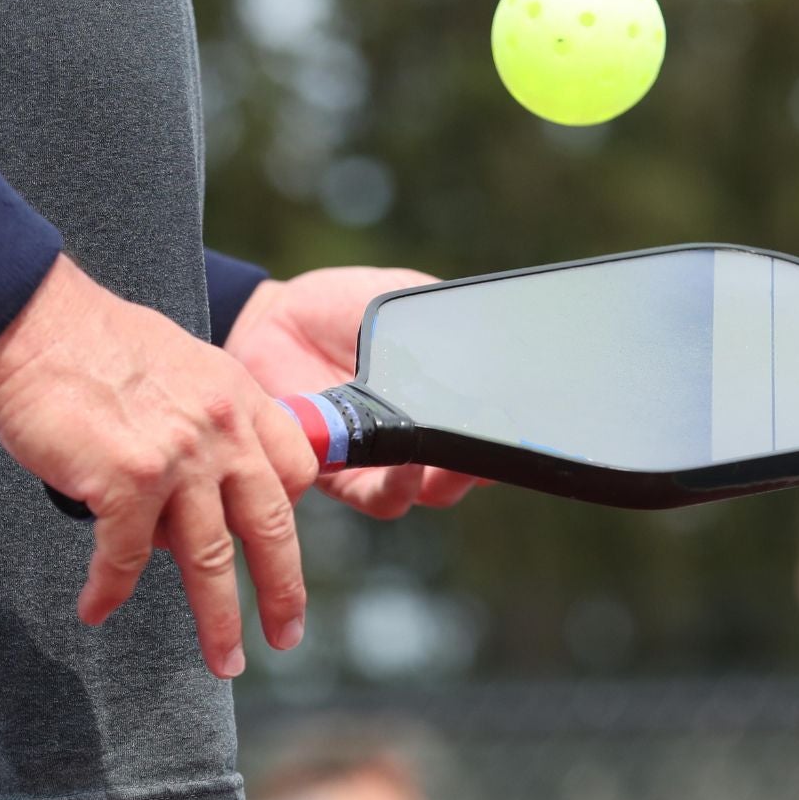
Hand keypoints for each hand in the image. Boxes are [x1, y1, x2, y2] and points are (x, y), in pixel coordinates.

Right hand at [0, 256, 318, 677]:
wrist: (34, 320)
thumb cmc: (93, 341)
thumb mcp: (181, 365)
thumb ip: (206, 418)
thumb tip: (201, 479)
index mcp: (239, 398)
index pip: (293, 470)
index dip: (286, 513)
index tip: (277, 548)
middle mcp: (221, 430)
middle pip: (270, 528)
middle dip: (284, 592)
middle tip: (286, 634)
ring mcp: (178, 458)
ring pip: (210, 560)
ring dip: (217, 621)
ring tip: (223, 660)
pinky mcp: (125, 481)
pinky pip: (124, 557)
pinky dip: (108, 590)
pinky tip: (95, 609)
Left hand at [224, 267, 480, 518]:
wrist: (277, 317)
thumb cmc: (342, 310)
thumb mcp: (404, 304)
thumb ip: (442, 326)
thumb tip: (486, 342)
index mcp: (436, 402)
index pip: (482, 434)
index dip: (504, 439)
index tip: (521, 426)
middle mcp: (413, 439)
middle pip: (462, 474)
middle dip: (482, 466)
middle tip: (490, 448)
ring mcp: (377, 460)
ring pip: (426, 494)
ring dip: (447, 483)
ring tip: (453, 460)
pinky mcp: (338, 473)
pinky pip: (377, 496)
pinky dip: (399, 486)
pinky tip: (405, 461)